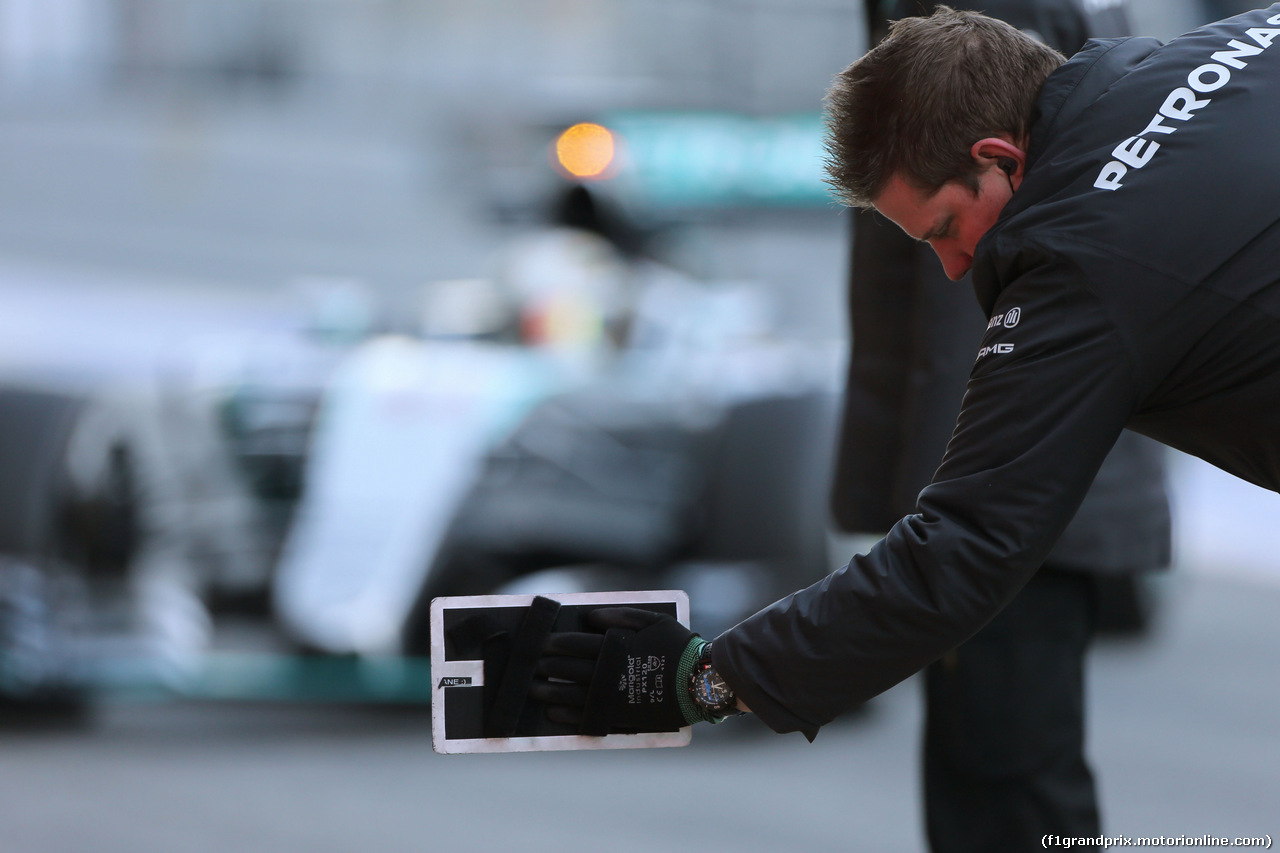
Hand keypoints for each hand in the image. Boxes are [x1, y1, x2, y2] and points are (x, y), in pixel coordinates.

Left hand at [529, 607, 711, 734]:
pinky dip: (566, 714)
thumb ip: (620, 615)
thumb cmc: (677, 647)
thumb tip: (590, 617)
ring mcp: (611, 696)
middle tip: (529, 666)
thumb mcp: (653, 620)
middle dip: (545, 666)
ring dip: (548, 691)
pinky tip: (553, 712)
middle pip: (567, 668)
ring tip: (532, 690)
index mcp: (613, 646)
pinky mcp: (618, 716)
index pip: (574, 643)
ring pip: (570, 693)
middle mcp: (608, 671)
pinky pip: (585, 716)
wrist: (699, 682)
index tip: (539, 644)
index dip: (553, 643)